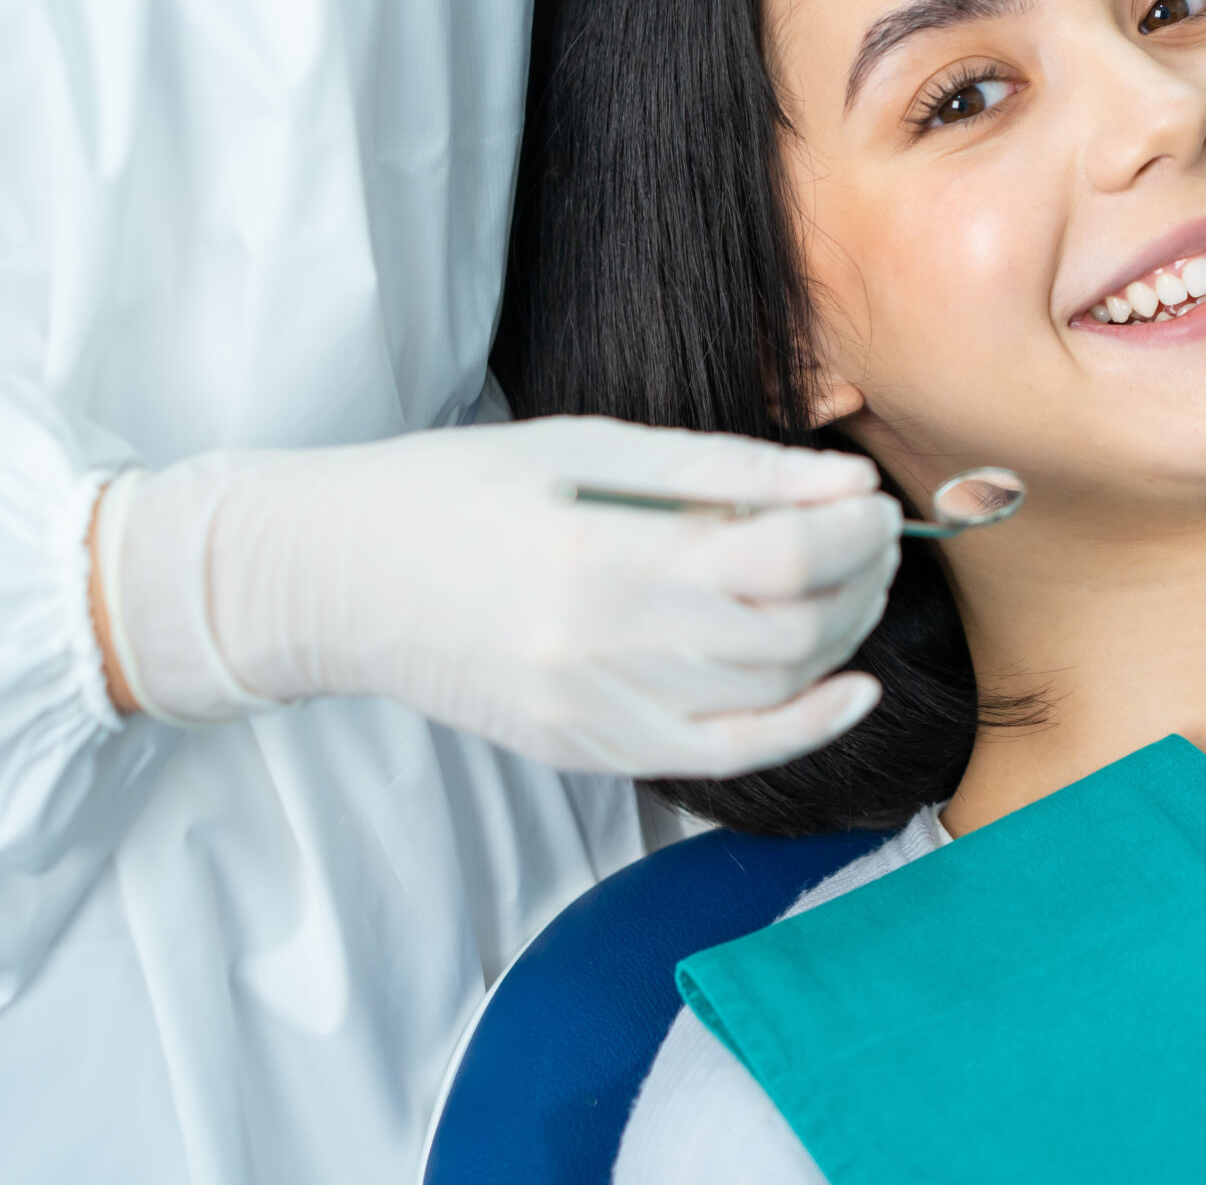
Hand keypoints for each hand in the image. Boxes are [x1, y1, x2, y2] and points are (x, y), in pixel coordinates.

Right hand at [99, 417, 900, 776]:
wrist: (332, 576)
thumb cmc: (460, 489)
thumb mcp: (591, 446)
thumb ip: (726, 470)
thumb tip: (846, 482)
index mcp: (600, 552)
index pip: (780, 555)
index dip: (851, 530)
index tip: (874, 499)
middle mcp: (598, 648)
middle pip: (787, 629)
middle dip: (857, 579)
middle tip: (873, 534)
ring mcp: (590, 713)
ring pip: (766, 694)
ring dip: (837, 638)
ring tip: (852, 583)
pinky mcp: (583, 752)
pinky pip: (720, 759)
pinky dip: (800, 729)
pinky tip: (851, 689)